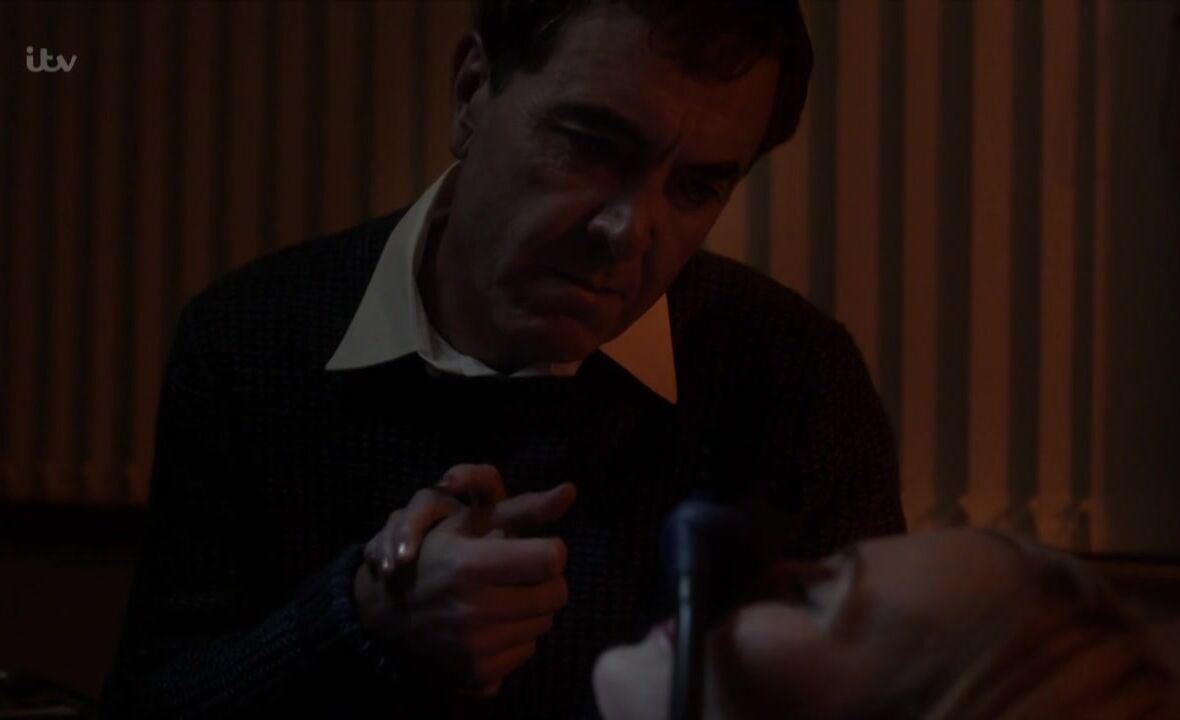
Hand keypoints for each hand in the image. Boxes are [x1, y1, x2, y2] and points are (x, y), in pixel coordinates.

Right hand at [353, 464, 576, 695]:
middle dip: (545, 579)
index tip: (534, 549)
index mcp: (469, 565)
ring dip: (532, 607)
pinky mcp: (478, 674)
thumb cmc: (429, 556)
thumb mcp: (465, 521)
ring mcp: (476, 647)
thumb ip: (522, 507)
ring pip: (544, 622)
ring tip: (504, 595)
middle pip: (555, 593)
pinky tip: (492, 623)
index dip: (549, 550)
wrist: (381, 615)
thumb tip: (570, 491)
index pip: (550, 560)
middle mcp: (473, 610)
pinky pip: (527, 650)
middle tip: (522, 573)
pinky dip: (517, 635)